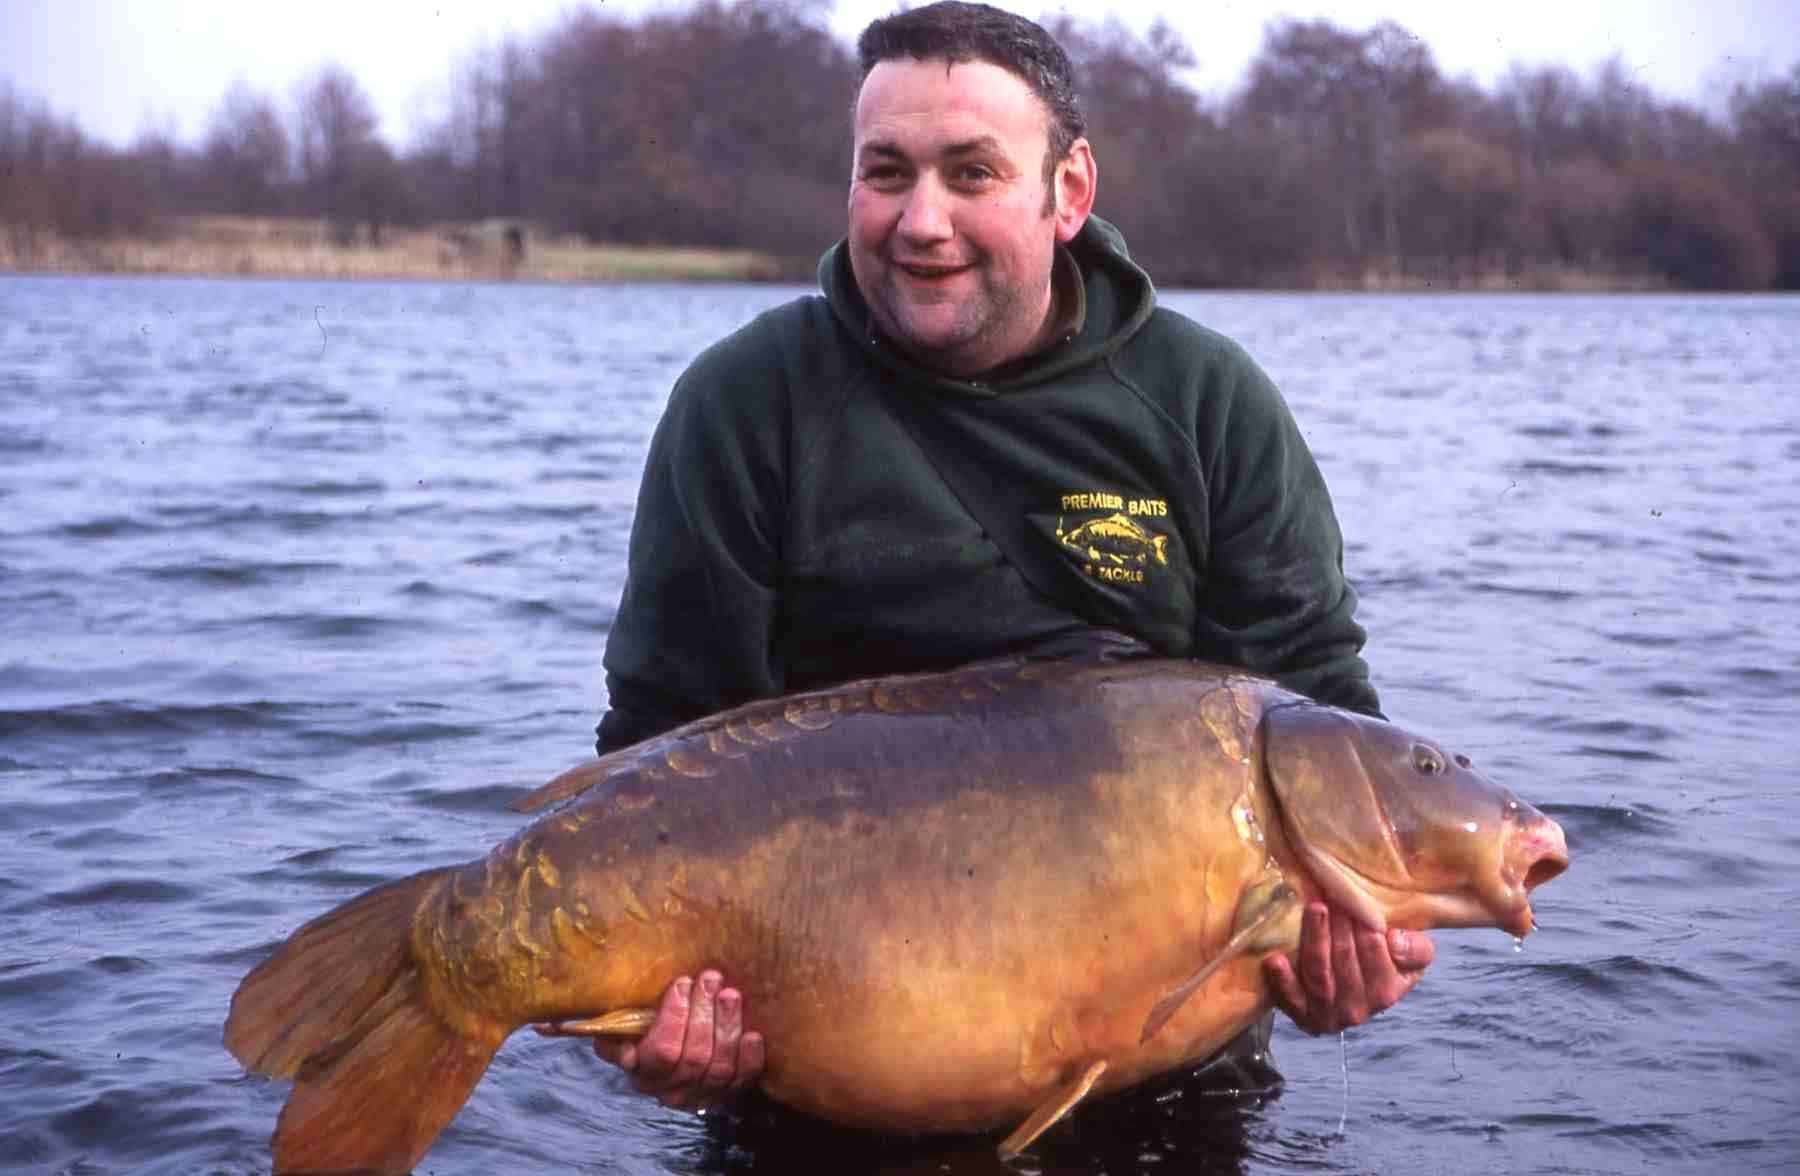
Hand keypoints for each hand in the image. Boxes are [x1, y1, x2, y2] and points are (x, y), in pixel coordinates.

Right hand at [593, 970, 765, 1110]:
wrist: (674, 1051)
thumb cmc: (646, 1031)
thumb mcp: (623, 1030)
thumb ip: (615, 1033)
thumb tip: (621, 1045)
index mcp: (643, 1072)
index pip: (662, 1052)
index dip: (675, 1017)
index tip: (682, 983)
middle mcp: (672, 1090)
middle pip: (694, 1057)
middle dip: (704, 1013)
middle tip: (710, 979)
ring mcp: (702, 1094)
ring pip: (719, 1067)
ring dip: (727, 1027)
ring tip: (730, 995)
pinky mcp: (729, 1092)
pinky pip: (742, 1079)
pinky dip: (750, 1058)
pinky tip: (753, 1034)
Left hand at [1263, 902, 1434, 1033]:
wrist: (1344, 992)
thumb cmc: (1377, 964)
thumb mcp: (1409, 957)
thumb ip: (1417, 949)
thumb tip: (1395, 940)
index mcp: (1386, 992)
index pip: (1373, 951)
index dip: (1363, 922)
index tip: (1353, 896)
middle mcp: (1357, 1009)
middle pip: (1344, 958)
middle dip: (1337, 922)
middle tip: (1329, 890)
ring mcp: (1326, 1014)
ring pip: (1319, 973)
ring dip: (1315, 938)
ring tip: (1313, 908)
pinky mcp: (1299, 1014)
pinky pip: (1290, 999)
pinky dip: (1282, 980)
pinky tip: (1274, 959)